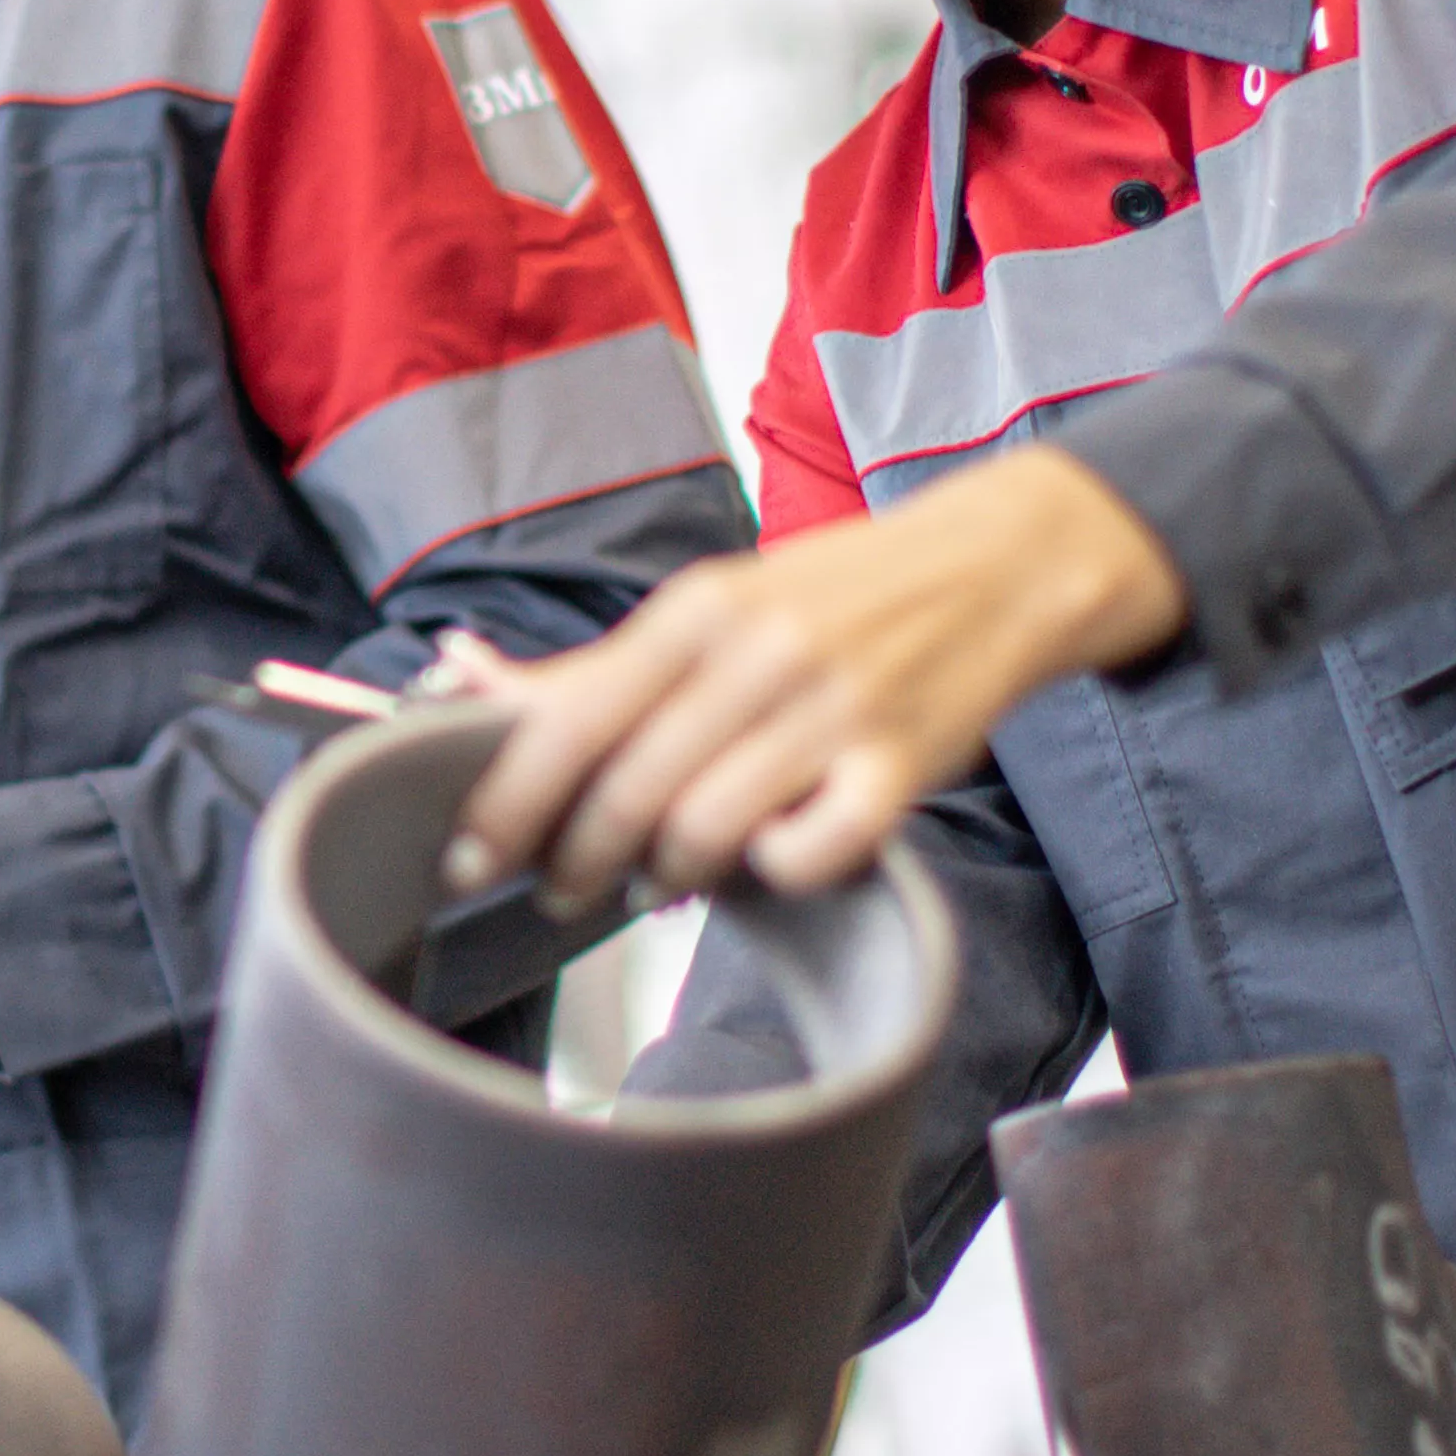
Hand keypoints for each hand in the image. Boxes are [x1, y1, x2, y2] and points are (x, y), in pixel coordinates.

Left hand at [434, 444, 1188, 909]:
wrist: (997, 567)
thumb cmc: (834, 598)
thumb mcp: (712, 606)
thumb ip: (598, 665)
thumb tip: (457, 679)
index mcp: (699, 610)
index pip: (569, 721)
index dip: (506, 803)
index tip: (470, 858)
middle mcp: (761, 654)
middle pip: (628, 791)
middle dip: (576, 860)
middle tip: (565, 888)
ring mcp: (835, 710)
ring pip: (708, 830)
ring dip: (667, 874)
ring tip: (661, 878)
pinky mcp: (901, 766)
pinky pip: (812, 852)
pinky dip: (775, 873)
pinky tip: (767, 860)